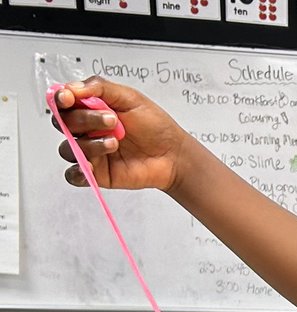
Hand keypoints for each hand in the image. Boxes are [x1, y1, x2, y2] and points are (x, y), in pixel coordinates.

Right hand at [52, 78, 189, 191]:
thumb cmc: (155, 126)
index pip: (63, 103)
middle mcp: (87, 130)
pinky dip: (76, 171)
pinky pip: (73, 175)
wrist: (173, 154)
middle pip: (64, 124)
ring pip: (68, 148)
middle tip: (112, 120)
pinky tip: (89, 166)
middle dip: (84, 119)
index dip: (60, 99)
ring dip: (89, 144)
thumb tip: (72, 88)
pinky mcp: (97, 173)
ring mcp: (91, 152)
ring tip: (115, 143)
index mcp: (91, 109)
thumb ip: (100, 88)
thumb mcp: (130, 97)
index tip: (69, 98)